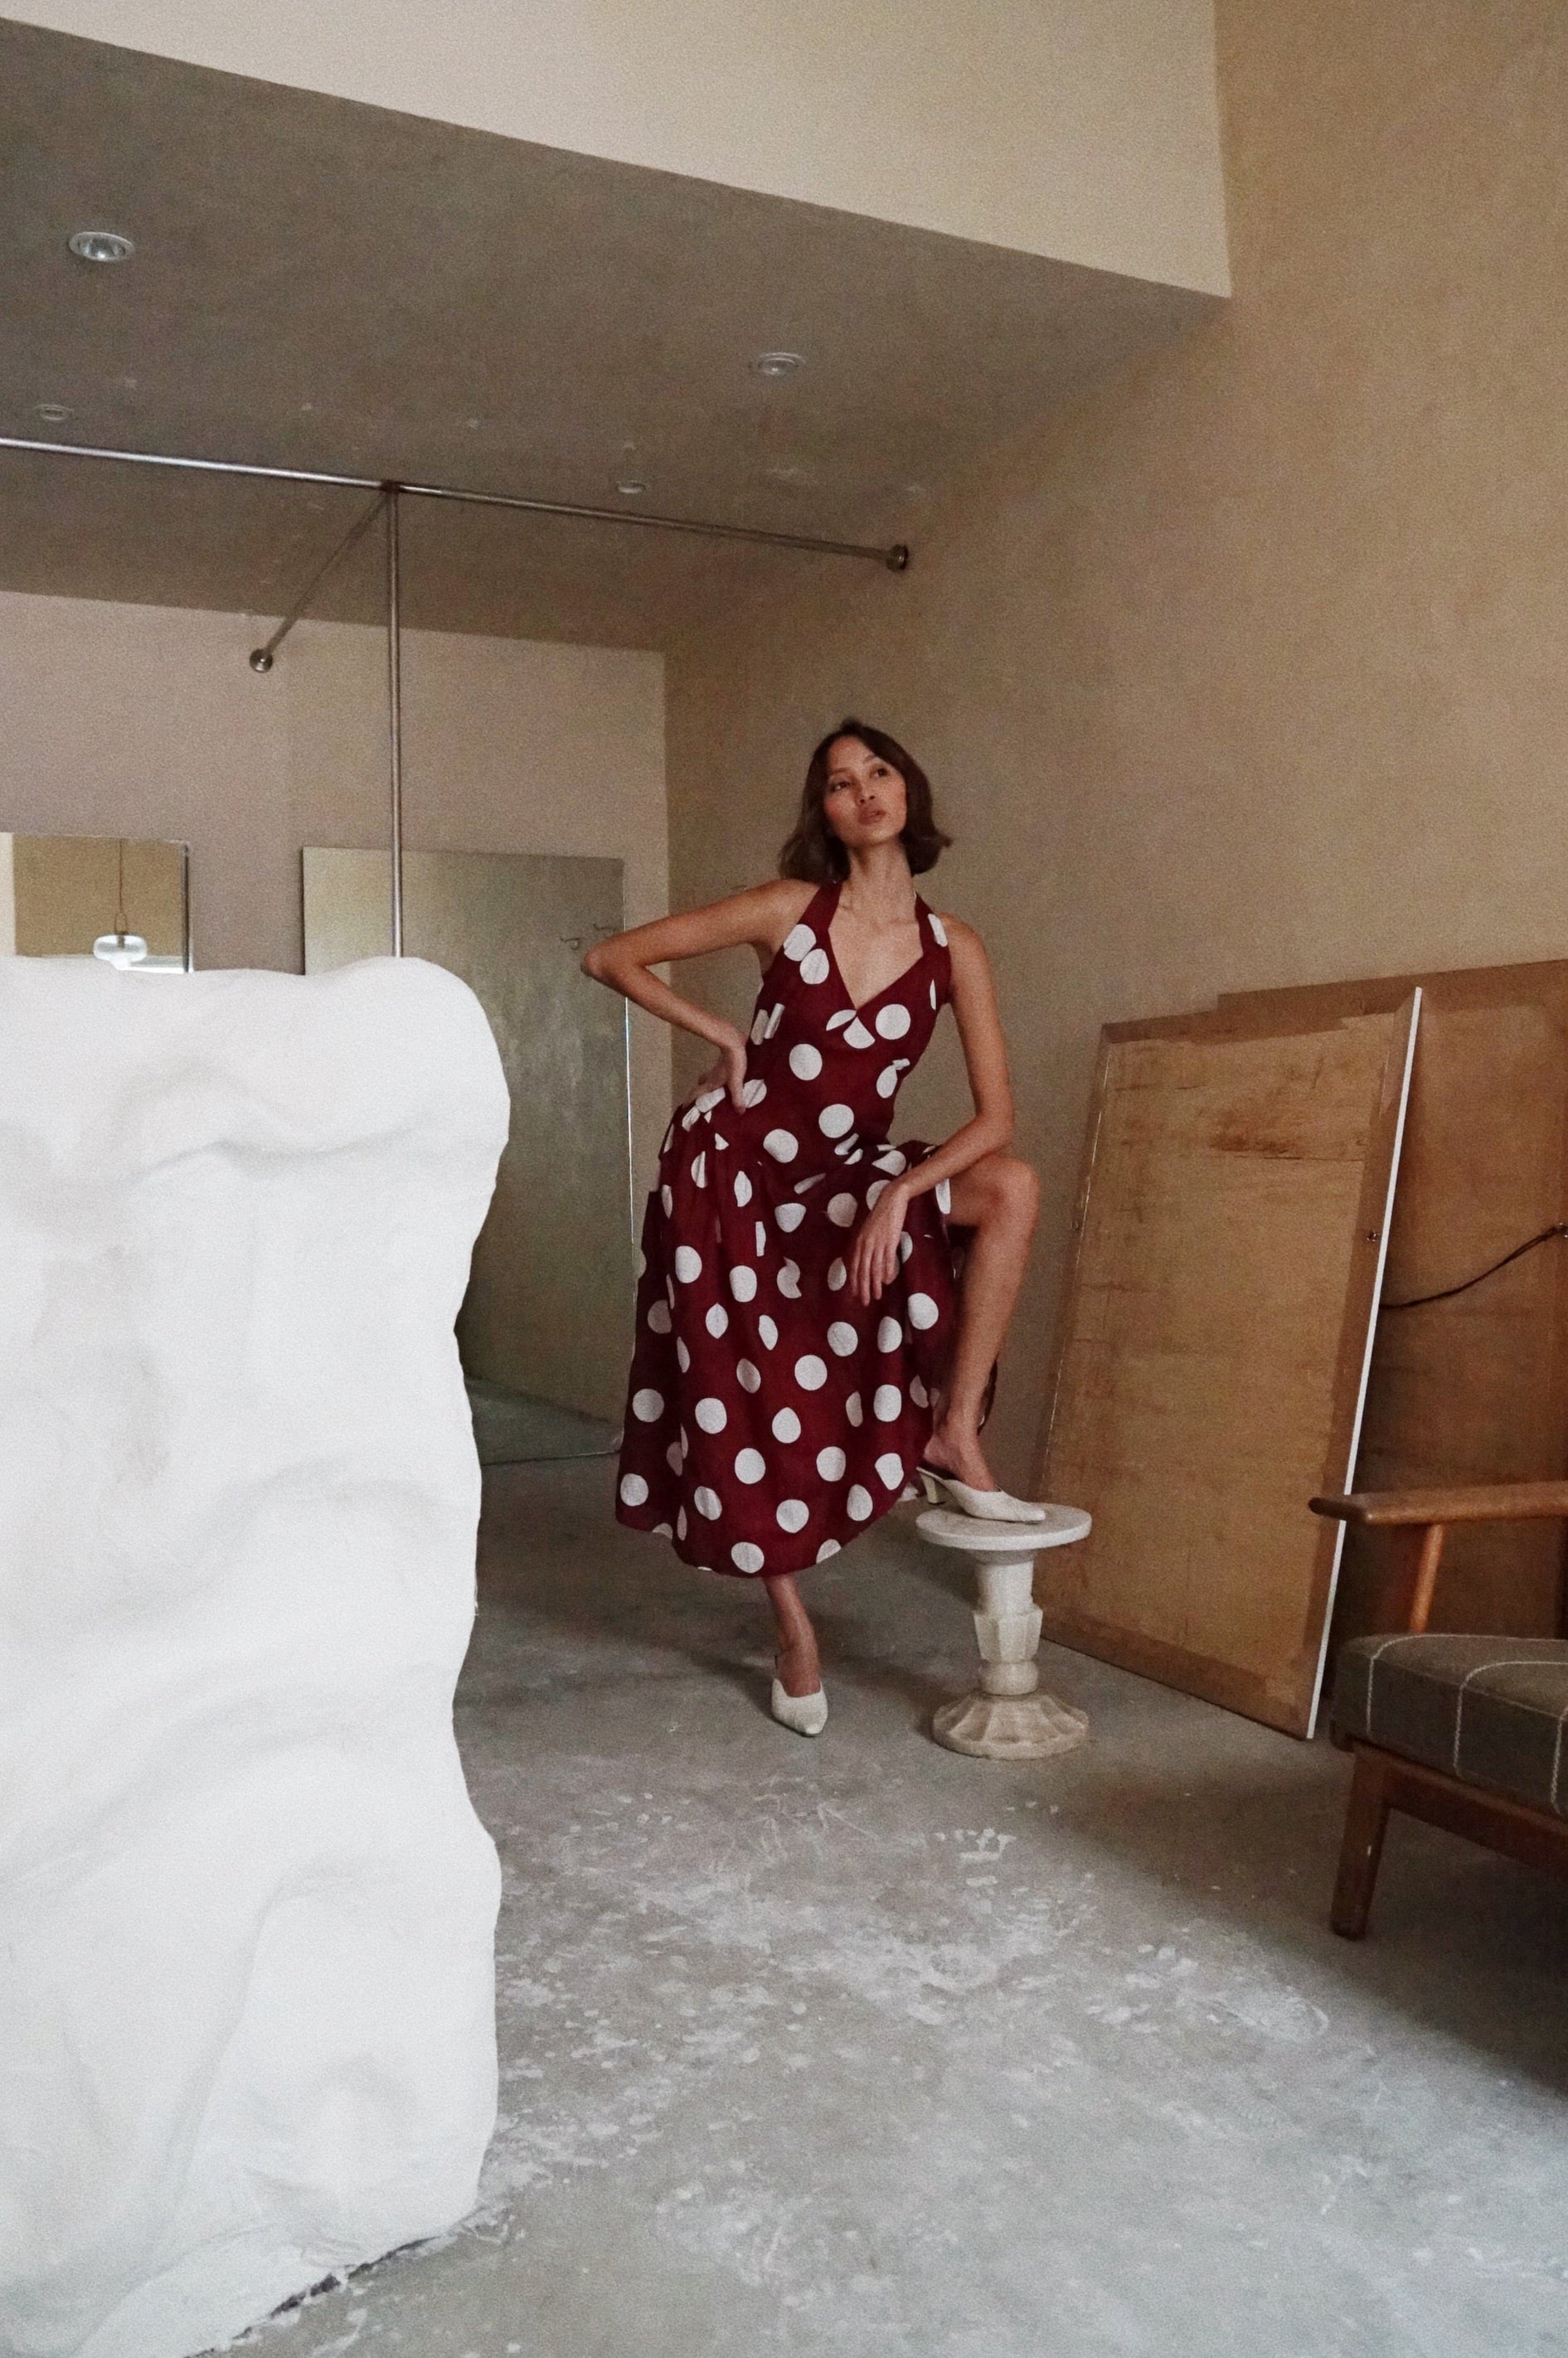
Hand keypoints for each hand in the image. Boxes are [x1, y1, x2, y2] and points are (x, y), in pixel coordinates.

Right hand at [687, 1028, 748, 1113]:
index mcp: (711, 1083)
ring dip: (708, 1084)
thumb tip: (739, 1112)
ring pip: (708, 1078)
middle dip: (699, 1092)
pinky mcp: (723, 1062)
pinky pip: (717, 1072)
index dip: (690, 1100)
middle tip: (701, 1099)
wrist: (733, 1042)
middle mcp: (711, 1076)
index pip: (696, 1093)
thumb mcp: (736, 1082)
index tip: (684, 1107)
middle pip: (700, 1084)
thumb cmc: (733, 1062)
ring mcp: (717, 1068)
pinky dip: (718, 1077)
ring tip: (714, 1091)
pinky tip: (726, 1079)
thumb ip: (737, 1097)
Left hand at [848, 1181, 908, 1306]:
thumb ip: (867, 1247)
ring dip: (874, 1284)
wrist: (891, 1200)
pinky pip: (887, 1259)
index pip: (854, 1266)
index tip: (855, 1294)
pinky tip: (887, 1281)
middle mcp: (865, 1243)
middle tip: (864, 1301)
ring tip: (876, 1296)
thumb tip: (868, 1263)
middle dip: (862, 1288)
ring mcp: (877, 1242)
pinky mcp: (889, 1240)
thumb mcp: (869, 1232)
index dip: (854, 1281)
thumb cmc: (880, 1217)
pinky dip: (886, 1271)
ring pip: (874, 1268)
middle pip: (862, 1270)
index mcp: (859, 1242)